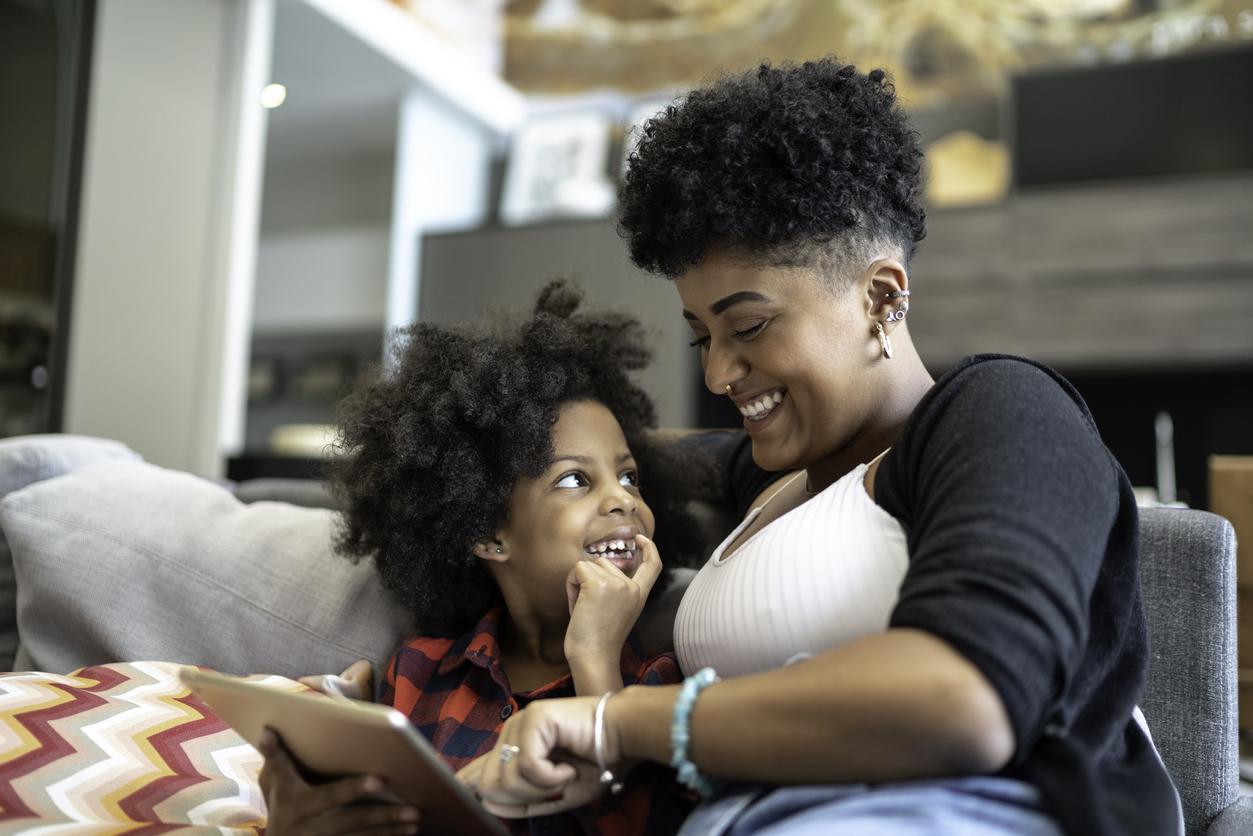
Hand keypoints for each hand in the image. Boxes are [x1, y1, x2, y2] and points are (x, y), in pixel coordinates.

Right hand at [258, 728, 419, 835]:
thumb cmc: (282, 806)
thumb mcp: (275, 783)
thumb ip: (276, 758)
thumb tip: (268, 730)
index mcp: (303, 804)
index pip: (332, 794)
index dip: (355, 789)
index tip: (380, 781)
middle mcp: (315, 827)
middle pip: (354, 820)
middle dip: (383, 815)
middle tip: (413, 810)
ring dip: (390, 828)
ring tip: (415, 819)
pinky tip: (408, 833)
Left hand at [455, 697, 614, 816]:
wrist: (624, 738)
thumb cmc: (596, 763)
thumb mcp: (556, 792)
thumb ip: (522, 801)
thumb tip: (486, 803)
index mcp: (515, 747)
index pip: (480, 767)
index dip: (466, 783)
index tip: (455, 789)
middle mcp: (512, 732)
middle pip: (490, 784)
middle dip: (523, 796)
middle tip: (554, 786)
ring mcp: (520, 723)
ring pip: (508, 778)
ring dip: (541, 787)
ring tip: (564, 773)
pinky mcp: (533, 719)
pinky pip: (527, 766)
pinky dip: (551, 776)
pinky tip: (567, 765)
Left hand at [564, 533, 661, 689]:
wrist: (594, 658)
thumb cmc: (599, 642)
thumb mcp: (618, 614)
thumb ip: (617, 592)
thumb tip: (599, 568)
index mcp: (639, 596)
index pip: (653, 565)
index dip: (648, 548)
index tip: (640, 539)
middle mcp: (631, 587)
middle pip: (605, 563)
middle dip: (589, 579)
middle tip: (587, 608)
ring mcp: (617, 584)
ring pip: (589, 565)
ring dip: (578, 584)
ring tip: (581, 609)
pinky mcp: (598, 583)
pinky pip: (577, 569)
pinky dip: (570, 585)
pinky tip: (575, 605)